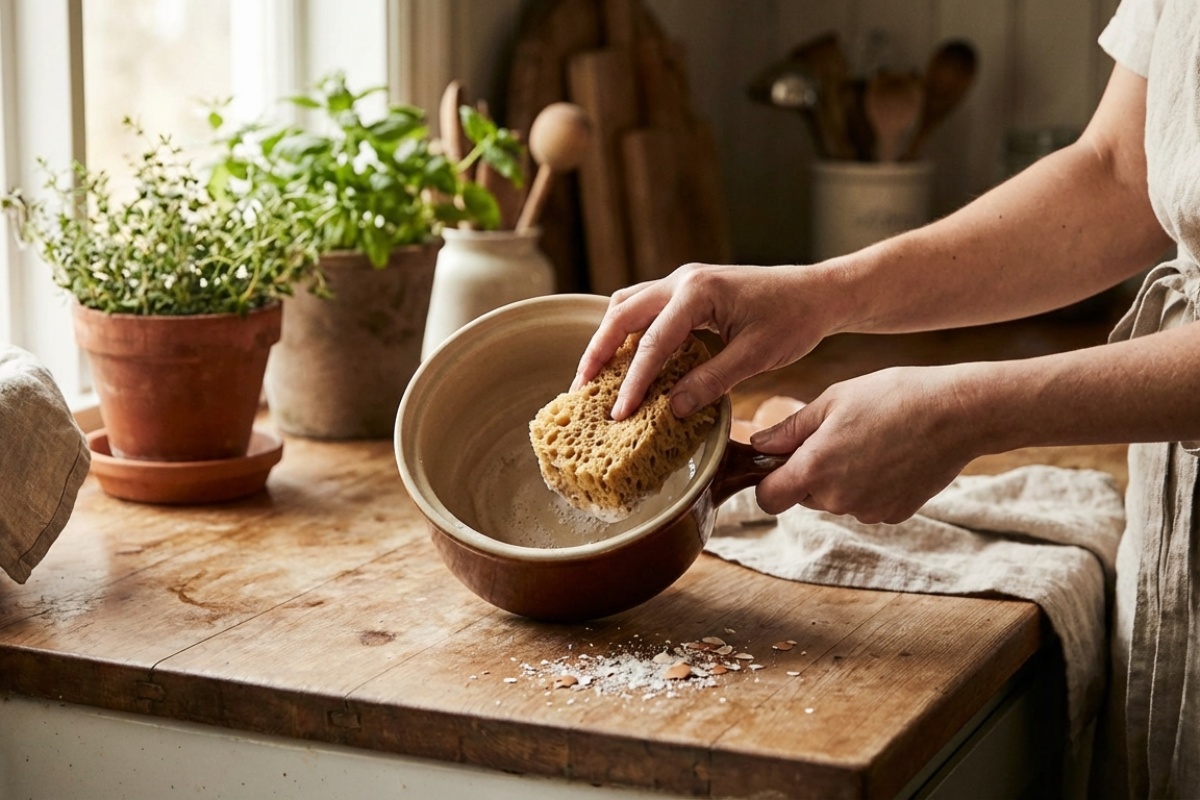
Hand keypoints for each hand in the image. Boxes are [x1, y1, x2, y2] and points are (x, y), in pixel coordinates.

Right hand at [574, 263, 837, 419]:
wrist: (816, 293)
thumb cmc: (793, 320)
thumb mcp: (755, 356)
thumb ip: (712, 381)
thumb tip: (673, 409)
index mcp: (698, 292)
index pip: (653, 342)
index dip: (633, 382)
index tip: (619, 414)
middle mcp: (682, 280)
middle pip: (621, 314)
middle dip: (598, 353)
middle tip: (582, 390)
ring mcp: (682, 281)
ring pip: (627, 306)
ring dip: (608, 338)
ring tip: (595, 376)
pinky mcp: (687, 290)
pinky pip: (644, 308)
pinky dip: (628, 332)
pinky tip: (625, 359)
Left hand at [750, 365, 980, 523]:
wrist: (957, 413)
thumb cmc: (892, 397)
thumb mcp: (832, 401)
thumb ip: (790, 429)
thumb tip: (758, 445)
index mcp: (814, 469)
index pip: (769, 498)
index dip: (769, 481)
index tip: (780, 461)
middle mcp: (837, 499)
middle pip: (804, 496)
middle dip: (810, 473)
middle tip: (837, 436)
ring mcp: (868, 511)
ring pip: (837, 500)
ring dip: (842, 479)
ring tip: (870, 441)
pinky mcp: (894, 515)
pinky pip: (867, 504)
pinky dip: (871, 486)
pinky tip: (891, 457)